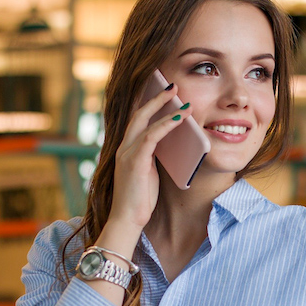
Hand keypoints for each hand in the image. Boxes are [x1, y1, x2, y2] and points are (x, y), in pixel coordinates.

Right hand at [109, 84, 191, 232]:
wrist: (128, 219)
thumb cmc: (140, 199)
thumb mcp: (149, 172)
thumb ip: (154, 156)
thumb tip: (170, 143)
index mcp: (127, 149)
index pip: (137, 120)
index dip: (149, 105)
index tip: (163, 92)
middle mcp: (124, 147)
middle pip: (138, 114)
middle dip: (156, 98)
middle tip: (172, 86)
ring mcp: (127, 153)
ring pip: (145, 121)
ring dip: (164, 107)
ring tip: (180, 97)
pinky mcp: (134, 161)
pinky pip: (152, 137)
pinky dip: (166, 125)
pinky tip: (180, 118)